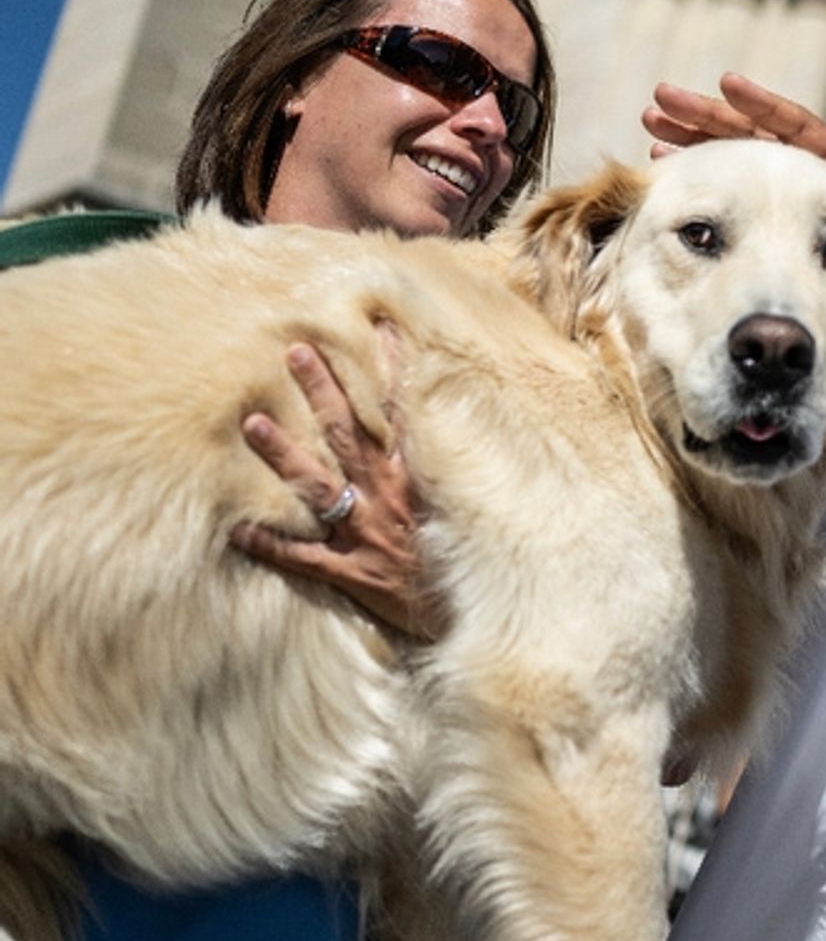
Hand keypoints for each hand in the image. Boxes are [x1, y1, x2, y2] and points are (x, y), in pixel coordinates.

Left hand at [231, 324, 444, 640]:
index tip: (379, 326)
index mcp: (421, 479)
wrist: (474, 614)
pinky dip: (271, 544)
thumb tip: (445, 432)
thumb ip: (453, 474)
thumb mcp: (474, 508)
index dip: (392, 369)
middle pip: (349, 435)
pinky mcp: (352, 572)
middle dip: (322, 392)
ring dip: (284, 455)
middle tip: (295, 352)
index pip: (404, 413)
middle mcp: (390, 498)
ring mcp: (366, 534)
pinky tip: (237, 530)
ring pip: (319, 486)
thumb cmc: (473, 561)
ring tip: (253, 424)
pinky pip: (303, 557)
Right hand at [644, 73, 825, 292]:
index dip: (759, 104)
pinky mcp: (768, 205)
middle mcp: (802, 163)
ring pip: (731, 151)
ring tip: (651, 124)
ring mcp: (781, 182)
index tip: (726, 83)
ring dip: (692, 136)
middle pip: (749, 130)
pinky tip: (664, 162)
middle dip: (706, 114)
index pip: (791, 124)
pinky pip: (728, 180)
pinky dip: (699, 169)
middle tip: (661, 98)